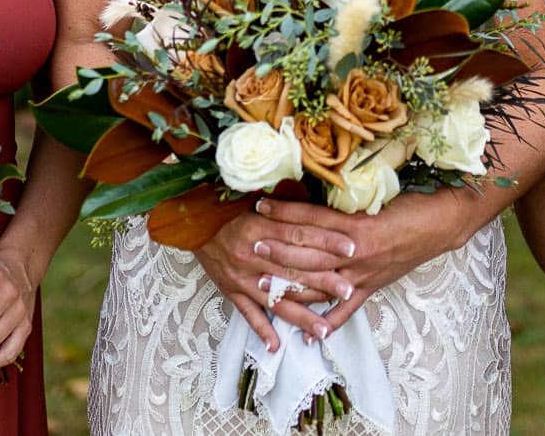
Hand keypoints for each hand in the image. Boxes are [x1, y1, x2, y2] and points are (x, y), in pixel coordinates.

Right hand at [192, 203, 358, 349]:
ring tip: (324, 329)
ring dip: (301, 316)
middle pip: (293, 269)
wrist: (193, 221)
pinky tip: (276, 345)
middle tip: (347, 290)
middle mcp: (251, 253)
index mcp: (260, 224)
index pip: (300, 234)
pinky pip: (247, 313)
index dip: (327, 241)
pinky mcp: (230, 290)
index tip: (351, 248)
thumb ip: (287, 206)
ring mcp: (240, 276)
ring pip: (275, 299)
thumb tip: (321, 205)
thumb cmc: (230, 207)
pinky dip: (261, 329)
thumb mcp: (258, 199)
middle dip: (323, 281)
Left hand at [254, 190, 472, 336]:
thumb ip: (345, 197)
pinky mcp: (372, 288)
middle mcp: (356, 252)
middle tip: (251, 245)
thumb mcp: (377, 192)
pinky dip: (327, 324)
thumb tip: (312, 187)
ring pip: (320, 283)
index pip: (312, 217)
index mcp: (356, 224)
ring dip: (290, 285)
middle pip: (309, 252)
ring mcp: (363, 274)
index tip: (260, 206)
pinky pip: (346, 311)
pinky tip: (308, 335)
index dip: (285, 212)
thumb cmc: (412, 201)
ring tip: (262, 285)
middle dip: (278, 250)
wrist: (442, 222)